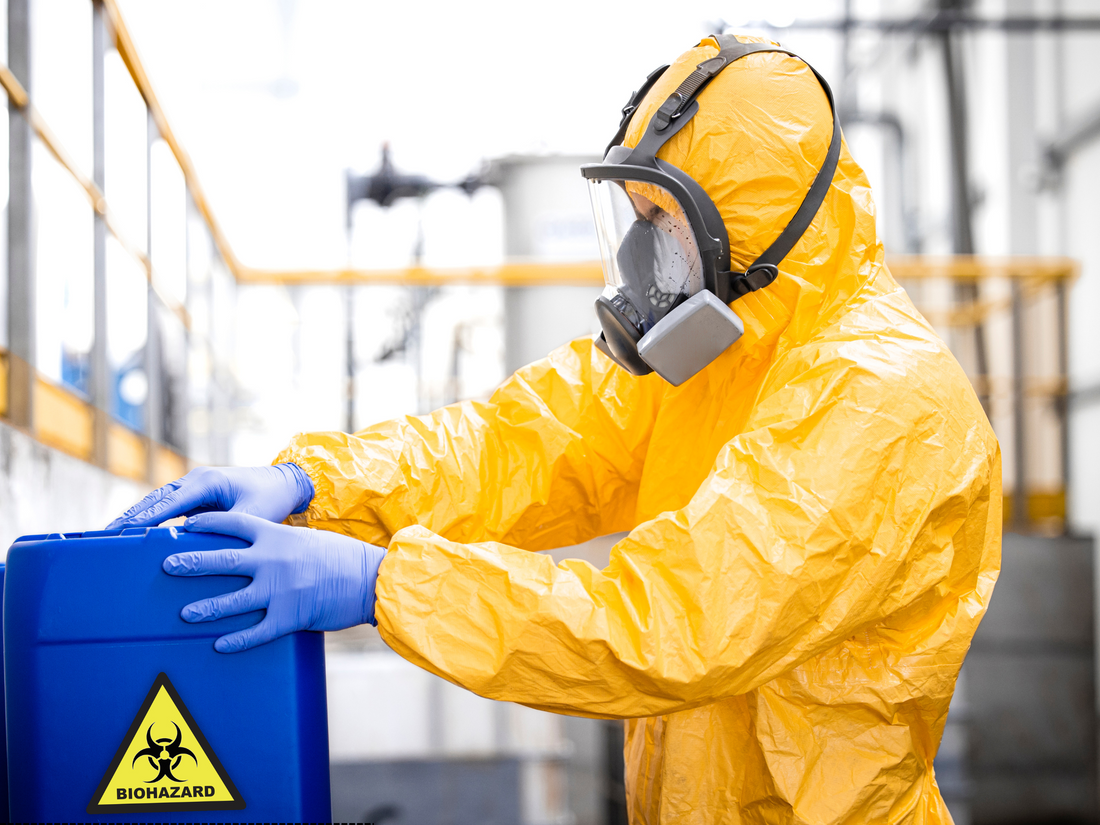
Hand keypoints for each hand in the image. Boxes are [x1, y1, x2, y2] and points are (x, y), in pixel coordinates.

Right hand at [107, 464, 313, 529]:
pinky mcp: (198, 497)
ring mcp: (195, 487)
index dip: (144, 518)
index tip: (122, 531)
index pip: (168, 502)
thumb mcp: (251, 515)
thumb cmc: (272, 498)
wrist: (287, 483)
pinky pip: (169, 508)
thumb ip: (224, 528)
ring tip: (110, 535)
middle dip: (130, 517)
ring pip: (158, 502)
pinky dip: (151, 519)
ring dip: (136, 517)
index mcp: (207, 482)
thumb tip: (195, 543)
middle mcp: (196, 481)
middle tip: (104, 535)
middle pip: (155, 500)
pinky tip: (136, 534)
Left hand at [165, 512, 385, 652]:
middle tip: (168, 565)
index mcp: (277, 535)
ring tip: (185, 613)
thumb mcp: (308, 540)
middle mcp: (272, 560)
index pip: (233, 524)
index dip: (207, 523)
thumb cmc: (343, 557)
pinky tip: (219, 644)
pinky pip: (255, 632)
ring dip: (205, 607)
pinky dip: (235, 640)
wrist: (372, 578)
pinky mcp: (289, 617)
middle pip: (222, 560)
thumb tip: (256, 552)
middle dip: (191, 563)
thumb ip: (279, 544)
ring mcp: (279, 589)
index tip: (186, 526)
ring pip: (231, 601)